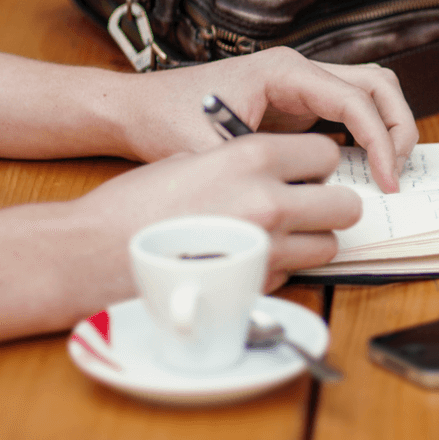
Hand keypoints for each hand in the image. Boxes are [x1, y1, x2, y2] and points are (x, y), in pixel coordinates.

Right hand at [66, 132, 360, 292]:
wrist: (93, 253)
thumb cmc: (134, 205)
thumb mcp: (192, 158)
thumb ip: (242, 162)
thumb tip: (277, 171)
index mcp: (252, 156)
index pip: (327, 153)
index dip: (318, 165)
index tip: (306, 172)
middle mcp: (269, 200)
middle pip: (345, 205)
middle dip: (329, 206)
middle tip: (307, 207)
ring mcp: (266, 248)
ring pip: (328, 246)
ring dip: (311, 241)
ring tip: (278, 236)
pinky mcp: (256, 286)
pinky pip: (295, 274)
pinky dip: (281, 268)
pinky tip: (248, 259)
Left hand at [113, 47, 417, 191]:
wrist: (138, 107)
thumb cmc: (167, 119)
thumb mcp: (210, 150)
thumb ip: (257, 172)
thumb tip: (300, 201)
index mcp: (284, 70)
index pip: (355, 99)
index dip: (380, 141)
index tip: (387, 180)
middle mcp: (299, 70)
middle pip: (378, 84)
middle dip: (398, 128)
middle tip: (398, 174)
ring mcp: (302, 84)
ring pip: (371, 91)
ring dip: (388, 127)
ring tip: (388, 170)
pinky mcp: (299, 104)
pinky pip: (350, 111)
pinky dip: (368, 135)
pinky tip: (362, 170)